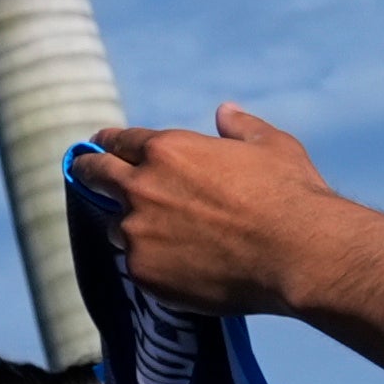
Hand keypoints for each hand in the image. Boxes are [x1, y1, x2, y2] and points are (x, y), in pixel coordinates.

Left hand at [79, 105, 345, 318]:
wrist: (298, 254)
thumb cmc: (290, 195)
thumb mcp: (271, 146)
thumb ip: (240, 127)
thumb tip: (225, 111)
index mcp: (166, 150)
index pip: (118, 141)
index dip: (108, 141)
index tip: (100, 144)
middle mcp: (141, 188)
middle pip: (96, 174)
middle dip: (88, 170)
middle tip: (84, 170)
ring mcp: (137, 232)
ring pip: (116, 226)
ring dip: (128, 225)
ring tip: (152, 234)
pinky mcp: (143, 272)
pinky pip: (137, 264)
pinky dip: (150, 262)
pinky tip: (174, 267)